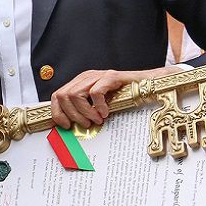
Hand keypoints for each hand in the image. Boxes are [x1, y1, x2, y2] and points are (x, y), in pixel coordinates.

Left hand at [50, 67, 166, 128]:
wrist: (148, 85)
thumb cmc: (124, 98)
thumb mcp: (99, 106)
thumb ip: (85, 112)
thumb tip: (71, 129)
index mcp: (80, 83)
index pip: (57, 95)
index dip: (58, 113)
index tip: (66, 126)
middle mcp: (86, 77)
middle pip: (63, 95)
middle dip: (72, 115)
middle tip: (87, 124)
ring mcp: (98, 75)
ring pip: (75, 95)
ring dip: (85, 112)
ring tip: (98, 119)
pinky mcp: (111, 76)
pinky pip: (95, 92)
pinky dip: (98, 106)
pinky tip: (106, 112)